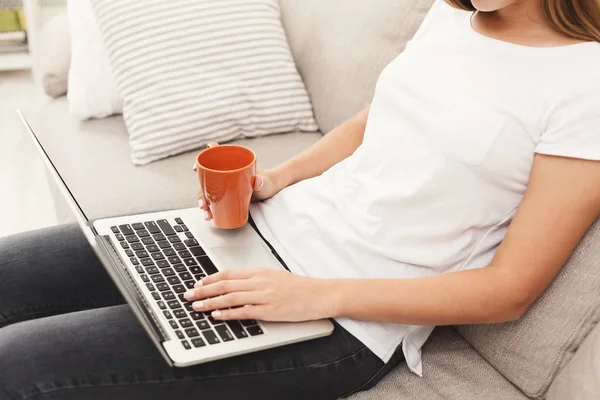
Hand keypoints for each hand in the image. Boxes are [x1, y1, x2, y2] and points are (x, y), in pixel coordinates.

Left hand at [182, 269, 336, 321]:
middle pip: (224, 285)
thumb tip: (236, 285)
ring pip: (230, 298)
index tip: (197, 283)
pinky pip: (243, 312)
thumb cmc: (299, 287)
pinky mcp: (269, 310)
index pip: (228, 274)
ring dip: (210, 302)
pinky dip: (227, 313)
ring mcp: (264, 296)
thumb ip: (255, 280)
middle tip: (189, 295)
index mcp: (260, 271)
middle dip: (203, 290)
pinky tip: (216, 315)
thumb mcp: (275, 277)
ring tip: (196, 306)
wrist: (319, 294)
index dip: (210, 278)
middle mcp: (259, 281)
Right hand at [198, 169, 281, 220]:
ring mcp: (224, 186)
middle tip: (202, 202)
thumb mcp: (264, 182)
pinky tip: (208, 215)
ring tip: (206, 212)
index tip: (196, 168)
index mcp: (232, 165)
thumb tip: (257, 181)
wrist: (270, 191)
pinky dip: (209, 208)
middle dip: (201, 190)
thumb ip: (261, 182)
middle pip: (207, 179)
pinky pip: (214, 200)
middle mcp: (225, 174)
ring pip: (208, 192)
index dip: (203, 162)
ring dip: (203, 202)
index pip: (214, 159)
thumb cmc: (266, 182)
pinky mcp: (226, 196)